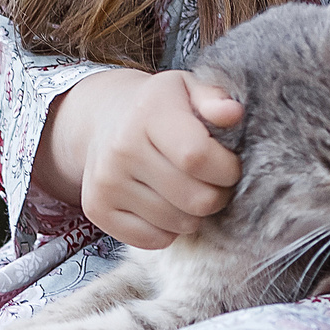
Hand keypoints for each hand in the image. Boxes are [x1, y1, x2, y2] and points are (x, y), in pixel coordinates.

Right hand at [39, 68, 241, 248]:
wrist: (105, 120)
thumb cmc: (158, 108)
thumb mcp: (187, 89)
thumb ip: (214, 98)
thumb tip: (232, 113)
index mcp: (148, 113)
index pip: (197, 156)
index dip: (227, 168)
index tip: (229, 164)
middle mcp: (121, 148)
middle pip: (195, 198)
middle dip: (218, 195)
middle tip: (212, 181)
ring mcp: (106, 182)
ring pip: (178, 223)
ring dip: (194, 213)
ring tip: (188, 190)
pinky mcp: (97, 209)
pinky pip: (153, 240)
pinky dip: (168, 229)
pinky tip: (164, 204)